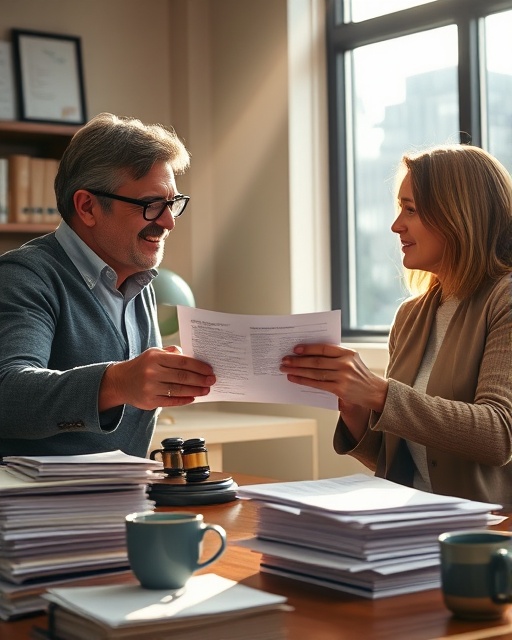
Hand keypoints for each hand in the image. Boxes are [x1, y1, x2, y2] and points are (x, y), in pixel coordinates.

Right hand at [100, 345, 215, 410]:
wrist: (120, 382)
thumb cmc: (141, 366)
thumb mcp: (153, 353)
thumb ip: (171, 353)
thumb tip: (191, 357)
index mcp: (155, 358)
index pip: (182, 361)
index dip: (198, 366)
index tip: (209, 369)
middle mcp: (152, 372)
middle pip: (182, 376)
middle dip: (200, 379)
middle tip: (211, 380)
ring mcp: (150, 388)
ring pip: (178, 390)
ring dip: (195, 390)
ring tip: (206, 390)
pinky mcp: (149, 401)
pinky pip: (171, 401)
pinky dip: (184, 400)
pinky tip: (193, 398)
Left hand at [280, 343, 387, 412]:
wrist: (374, 391)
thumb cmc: (359, 374)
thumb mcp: (352, 360)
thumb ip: (335, 356)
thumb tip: (308, 354)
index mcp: (348, 353)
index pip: (324, 348)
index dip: (308, 348)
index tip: (295, 349)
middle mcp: (345, 364)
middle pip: (316, 361)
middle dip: (298, 361)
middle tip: (285, 360)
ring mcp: (343, 377)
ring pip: (314, 373)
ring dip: (297, 371)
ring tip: (285, 369)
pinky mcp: (339, 389)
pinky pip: (317, 384)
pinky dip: (304, 381)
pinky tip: (295, 379)